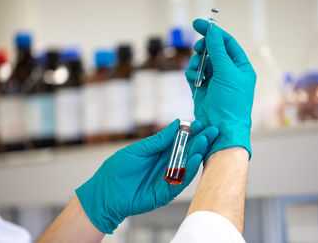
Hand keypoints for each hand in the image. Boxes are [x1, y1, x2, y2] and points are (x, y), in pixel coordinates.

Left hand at [75, 119, 217, 233]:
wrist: (106, 193)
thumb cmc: (117, 169)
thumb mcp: (138, 150)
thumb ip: (158, 140)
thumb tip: (177, 124)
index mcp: (160, 151)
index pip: (180, 140)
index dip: (191, 132)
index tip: (200, 123)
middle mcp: (166, 163)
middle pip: (188, 151)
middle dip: (200, 140)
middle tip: (212, 130)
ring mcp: (168, 177)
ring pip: (187, 165)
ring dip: (198, 153)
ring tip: (205, 142)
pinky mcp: (167, 191)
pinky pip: (181, 181)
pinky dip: (190, 170)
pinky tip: (196, 159)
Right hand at [185, 19, 255, 158]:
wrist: (220, 128)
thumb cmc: (230, 102)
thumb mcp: (226, 72)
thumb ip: (217, 50)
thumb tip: (212, 31)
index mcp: (240, 68)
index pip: (227, 43)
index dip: (214, 33)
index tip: (199, 24)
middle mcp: (228, 73)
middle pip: (213, 51)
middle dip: (203, 49)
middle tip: (198, 49)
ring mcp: (215, 82)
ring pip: (202, 63)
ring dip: (197, 62)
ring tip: (196, 68)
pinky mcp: (203, 91)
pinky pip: (194, 76)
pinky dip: (192, 74)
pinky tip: (193, 78)